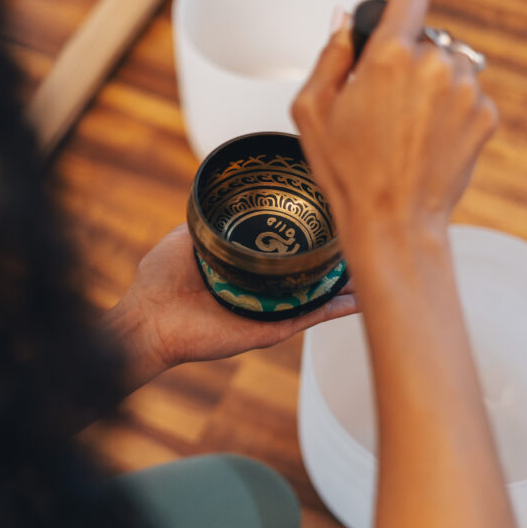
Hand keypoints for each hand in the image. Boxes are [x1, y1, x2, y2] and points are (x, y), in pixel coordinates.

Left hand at [102, 224, 357, 393]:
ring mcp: (270, 311)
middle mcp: (262, 291)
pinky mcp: (272, 329)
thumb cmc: (158, 283)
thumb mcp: (185, 239)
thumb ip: (207, 223)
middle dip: (339, 262)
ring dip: (349, 283)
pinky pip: (311, 317)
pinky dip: (338, 308)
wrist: (148, 321)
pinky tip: (363, 297)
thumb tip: (222, 198)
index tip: (331, 218)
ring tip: (378, 267)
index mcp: (245, 272)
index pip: (285, 254)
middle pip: (310, 275)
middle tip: (366, 241)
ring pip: (319, 295)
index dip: (308, 238)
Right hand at [291, 0, 497, 256]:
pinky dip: (450, 114)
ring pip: (450, 67)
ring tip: (406, 129)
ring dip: (432, 87)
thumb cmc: (349, 175)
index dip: (395, 14)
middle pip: (426, 40)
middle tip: (384, 106)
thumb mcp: (311, 111)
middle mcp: (435, 65)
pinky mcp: (485, 116)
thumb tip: (346, 23)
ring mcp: (465, 91)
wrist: (394, 223)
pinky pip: (467, 98)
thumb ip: (330, 54)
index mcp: (390, 57)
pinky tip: (426, 143)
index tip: (388, 35)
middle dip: (407, 63)